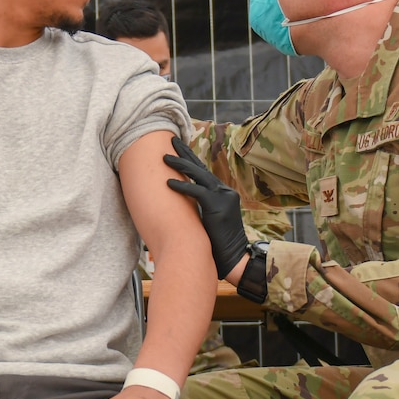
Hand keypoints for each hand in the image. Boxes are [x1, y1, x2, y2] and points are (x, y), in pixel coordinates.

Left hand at [163, 135, 248, 277]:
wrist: (234, 258)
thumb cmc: (217, 244)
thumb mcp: (208, 220)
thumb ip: (200, 208)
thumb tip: (181, 203)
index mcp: (222, 193)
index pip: (203, 172)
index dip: (191, 159)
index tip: (178, 149)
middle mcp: (224, 191)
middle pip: (201, 167)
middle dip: (185, 153)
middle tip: (171, 140)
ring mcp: (223, 197)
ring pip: (199, 175)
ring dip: (180, 165)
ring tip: (164, 157)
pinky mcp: (218, 206)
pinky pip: (196, 192)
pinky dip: (181, 186)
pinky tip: (168, 182)